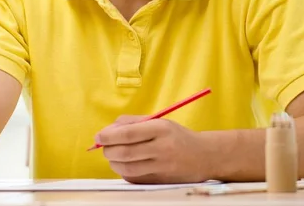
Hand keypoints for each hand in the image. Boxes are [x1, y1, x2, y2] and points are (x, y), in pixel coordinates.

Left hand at [96, 115, 211, 183]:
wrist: (204, 156)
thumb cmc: (177, 136)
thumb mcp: (160, 122)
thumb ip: (133, 122)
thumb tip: (108, 129)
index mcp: (161, 129)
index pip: (128, 134)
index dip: (109, 136)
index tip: (98, 136)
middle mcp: (162, 148)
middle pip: (125, 152)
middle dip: (108, 149)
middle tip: (103, 146)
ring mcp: (161, 167)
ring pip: (126, 168)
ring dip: (113, 162)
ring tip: (113, 155)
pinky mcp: (160, 181)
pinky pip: (134, 178)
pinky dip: (123, 171)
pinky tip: (125, 164)